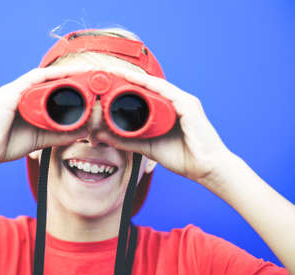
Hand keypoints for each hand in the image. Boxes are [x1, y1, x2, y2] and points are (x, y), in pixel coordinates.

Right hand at [0, 66, 90, 171]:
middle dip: (70, 72)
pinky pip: (28, 83)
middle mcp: (19, 91)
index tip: (90, 80)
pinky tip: (60, 77)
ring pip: (40, 77)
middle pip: (48, 77)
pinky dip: (45, 78)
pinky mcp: (6, 97)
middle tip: (91, 73)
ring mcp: (11, 91)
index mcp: (26, 98)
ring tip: (81, 72)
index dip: (70, 79)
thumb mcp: (41, 138)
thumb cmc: (8, 144)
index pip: (51, 84)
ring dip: (61, 73)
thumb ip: (60, 134)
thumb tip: (84, 131)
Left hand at [96, 67, 230, 182]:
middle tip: (108, 72)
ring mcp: (183, 102)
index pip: (145, 93)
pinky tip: (136, 81)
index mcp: (168, 110)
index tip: (107, 83)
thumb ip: (127, 141)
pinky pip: (167, 92)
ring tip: (118, 74)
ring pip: (156, 86)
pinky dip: (151, 86)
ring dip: (137, 79)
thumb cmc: (183, 157)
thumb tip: (102, 136)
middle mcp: (176, 102)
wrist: (206, 169)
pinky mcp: (189, 106)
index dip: (127, 86)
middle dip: (129, 78)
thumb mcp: (148, 147)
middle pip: (149, 86)